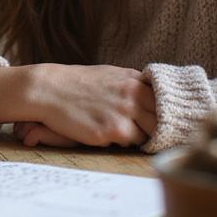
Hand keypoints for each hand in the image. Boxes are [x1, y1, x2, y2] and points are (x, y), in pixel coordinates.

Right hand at [0, 63, 156, 147]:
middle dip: (153, 127)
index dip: (163, 113)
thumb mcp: (113, 74)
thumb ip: (137, 84)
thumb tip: (162, 97)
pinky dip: (120, 140)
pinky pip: (127, 143)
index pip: (166, 104)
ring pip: (146, 135)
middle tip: (140, 127)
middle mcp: (133, 97)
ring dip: (136, 134)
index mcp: (135, 81)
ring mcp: (122, 115)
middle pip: (161, 122)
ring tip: (117, 125)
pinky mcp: (109, 132)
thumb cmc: (80, 82)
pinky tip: (103, 129)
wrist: (49, 89)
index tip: (159, 119)